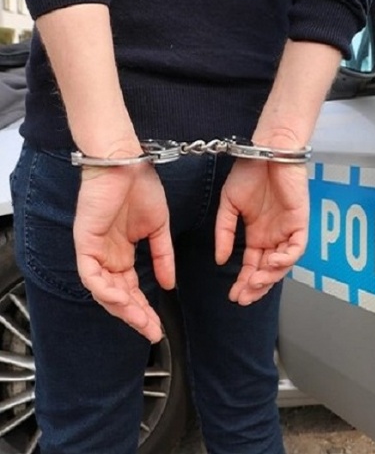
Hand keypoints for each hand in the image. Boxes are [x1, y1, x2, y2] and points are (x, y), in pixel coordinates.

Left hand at [74, 163, 174, 342]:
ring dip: (122, 308)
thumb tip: (170, 283)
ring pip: (103, 291)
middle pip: (118, 296)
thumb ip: (163, 257)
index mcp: (122, 253)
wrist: (128, 163)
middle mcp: (107, 256)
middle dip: (136, 316)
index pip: (132, 289)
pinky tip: (122, 299)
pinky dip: (105, 289)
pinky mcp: (85, 241)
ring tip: (141, 320)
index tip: (159, 324)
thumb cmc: (140, 188)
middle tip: (151, 331)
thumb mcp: (159, 229)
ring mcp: (94, 250)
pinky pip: (90, 274)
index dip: (145, 309)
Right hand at [215, 159, 308, 304]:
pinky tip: (271, 262)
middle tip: (243, 298)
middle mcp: (273, 236)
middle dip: (256, 286)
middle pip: (268, 270)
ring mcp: (287, 230)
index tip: (233, 295)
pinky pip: (296, 247)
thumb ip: (224, 233)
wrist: (265, 151)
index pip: (252, 265)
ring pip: (283, 263)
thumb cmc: (249, 173)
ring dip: (269, 276)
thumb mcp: (228, 205)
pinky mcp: (300, 222)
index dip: (244, 282)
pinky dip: (285, 258)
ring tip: (254, 283)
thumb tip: (221, 260)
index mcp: (257, 234)